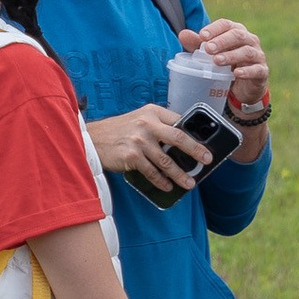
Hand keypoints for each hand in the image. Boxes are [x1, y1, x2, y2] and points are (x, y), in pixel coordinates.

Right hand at [88, 104, 212, 192]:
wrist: (92, 138)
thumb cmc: (119, 130)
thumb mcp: (139, 119)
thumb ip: (159, 126)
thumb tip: (184, 143)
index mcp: (152, 112)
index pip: (179, 121)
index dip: (195, 135)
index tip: (206, 146)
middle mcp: (147, 124)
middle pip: (179, 138)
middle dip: (196, 151)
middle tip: (207, 161)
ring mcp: (139, 140)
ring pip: (167, 161)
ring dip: (180, 175)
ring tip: (189, 184)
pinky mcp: (131, 156)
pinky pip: (152, 172)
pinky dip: (162, 181)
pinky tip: (168, 186)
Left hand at [185, 21, 268, 107]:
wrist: (242, 88)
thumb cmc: (226, 65)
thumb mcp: (210, 54)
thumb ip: (197, 45)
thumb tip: (182, 34)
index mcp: (236, 32)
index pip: (226, 24)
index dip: (214, 28)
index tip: (202, 36)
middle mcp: (250, 40)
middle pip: (238, 35)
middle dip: (222, 41)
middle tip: (208, 49)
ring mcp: (258, 56)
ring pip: (247, 52)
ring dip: (231, 55)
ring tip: (217, 61)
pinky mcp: (262, 72)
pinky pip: (257, 70)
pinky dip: (246, 71)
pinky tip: (236, 73)